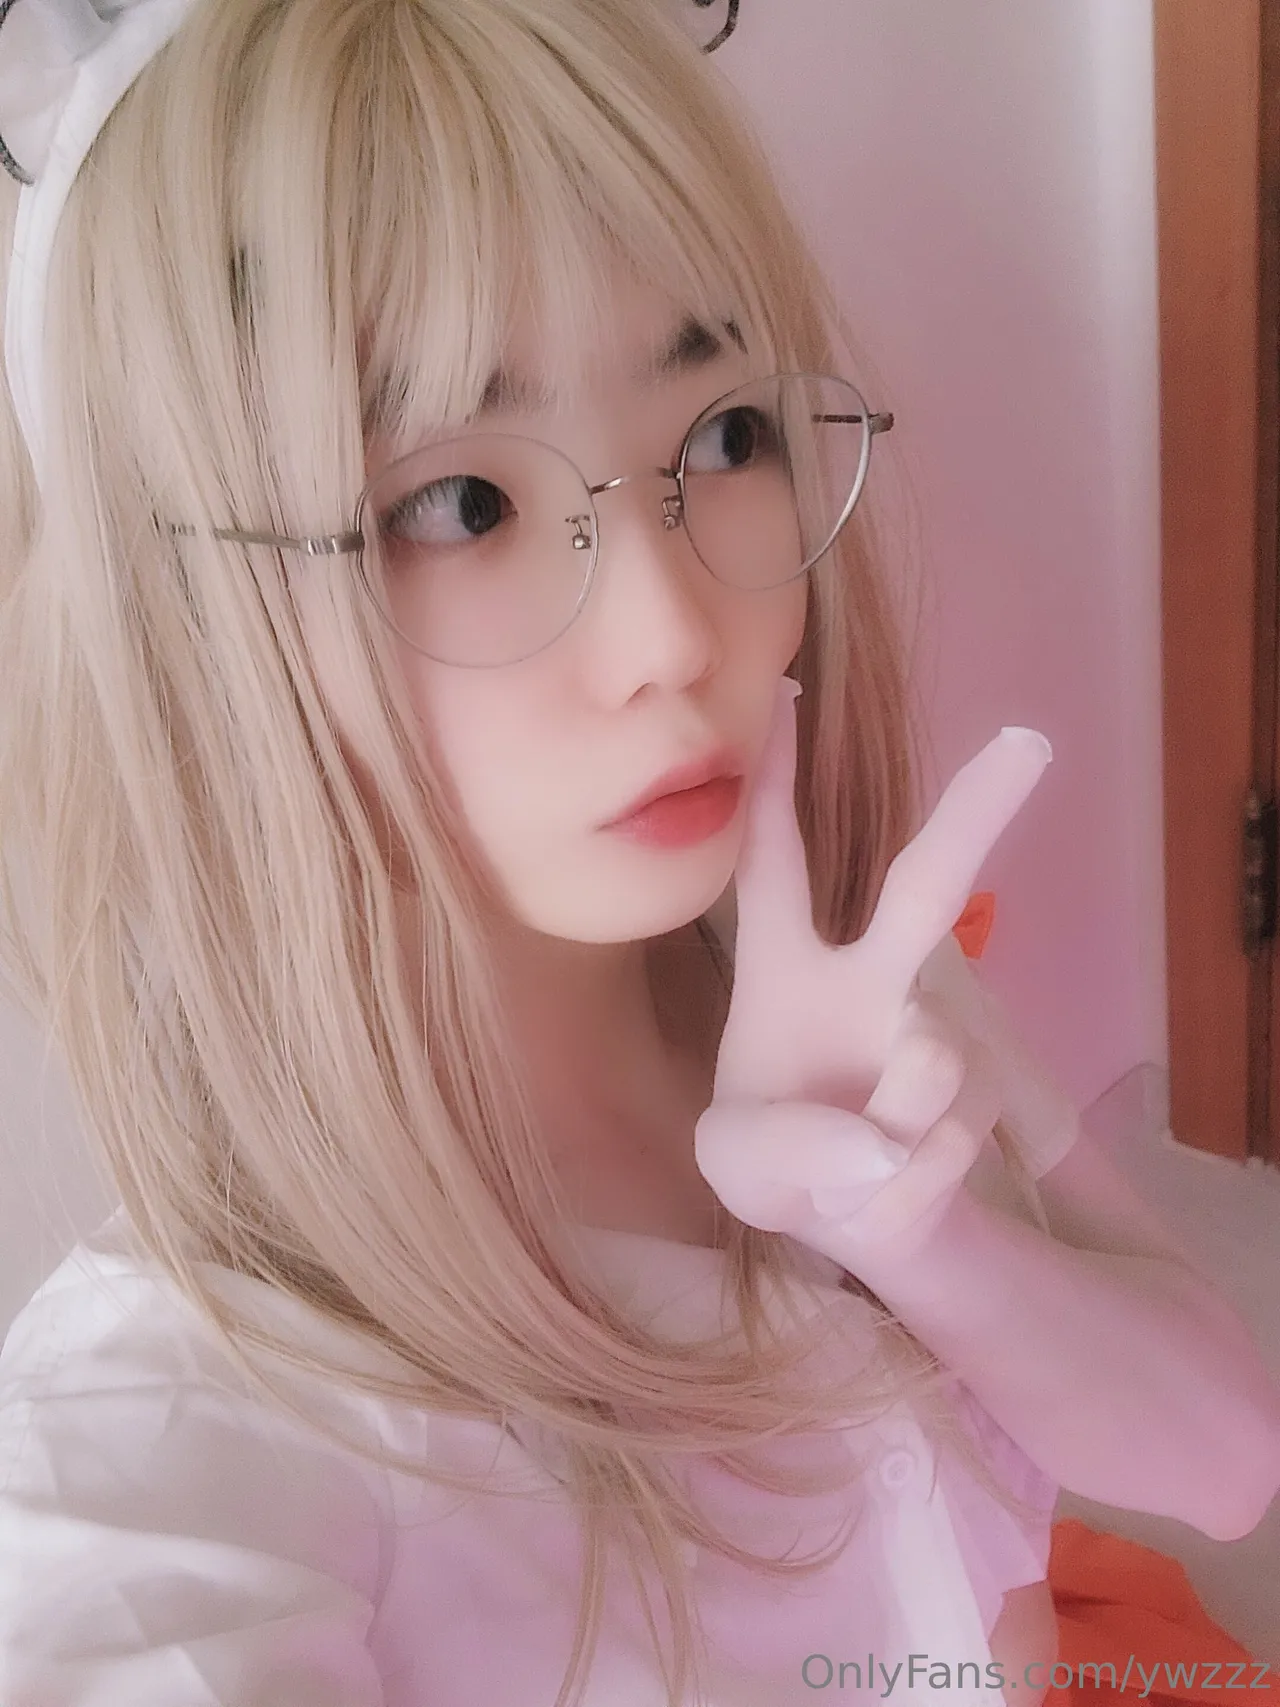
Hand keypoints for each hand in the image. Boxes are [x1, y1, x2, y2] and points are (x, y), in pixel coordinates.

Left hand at [694, 676, 1051, 1271]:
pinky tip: (889, 1190)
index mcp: (783, 969)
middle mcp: (866, 982)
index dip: (774, 782)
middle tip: (1028, 742)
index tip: (783, 695)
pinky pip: (953, 1127)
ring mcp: (928, 1035)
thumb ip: (786, 1146)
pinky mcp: (974, 1097)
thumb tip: (884, 1138)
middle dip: (972, 813)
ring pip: (935, 1056)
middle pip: (924, 885)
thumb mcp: (735, 1161)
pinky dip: (916, 1174)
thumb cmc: (771, 1157)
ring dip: (895, 1121)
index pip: (775, 859)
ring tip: (853, 1171)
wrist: (844, 1224)